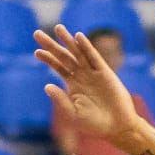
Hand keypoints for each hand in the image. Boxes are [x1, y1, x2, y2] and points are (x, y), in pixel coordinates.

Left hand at [34, 24, 141, 144]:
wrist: (118, 127)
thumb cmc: (95, 124)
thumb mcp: (74, 114)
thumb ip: (61, 100)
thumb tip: (46, 85)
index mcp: (73, 85)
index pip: (58, 67)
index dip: (48, 59)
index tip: (37, 53)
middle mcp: (82, 76)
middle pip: (64, 56)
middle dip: (51, 45)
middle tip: (37, 34)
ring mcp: (93, 73)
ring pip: (78, 53)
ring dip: (68, 41)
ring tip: (58, 28)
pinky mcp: (105, 73)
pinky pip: (94, 57)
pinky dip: (87, 47)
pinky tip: (78, 37)